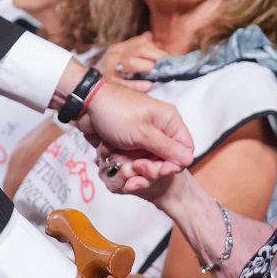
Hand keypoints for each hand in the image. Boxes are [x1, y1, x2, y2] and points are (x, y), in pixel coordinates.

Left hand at [76, 78, 193, 190]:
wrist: (87, 105)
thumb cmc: (115, 111)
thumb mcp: (142, 132)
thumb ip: (166, 148)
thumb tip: (189, 159)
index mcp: (169, 120)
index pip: (185, 149)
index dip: (175, 163)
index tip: (160, 172)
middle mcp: (160, 129)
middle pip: (167, 158)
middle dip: (152, 168)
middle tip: (136, 167)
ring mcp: (145, 136)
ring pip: (150, 161)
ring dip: (138, 169)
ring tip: (124, 166)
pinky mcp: (133, 143)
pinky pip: (137, 159)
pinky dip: (129, 165)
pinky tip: (119, 166)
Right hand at [96, 33, 165, 89]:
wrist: (84, 86)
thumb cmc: (108, 73)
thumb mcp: (120, 56)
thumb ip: (136, 45)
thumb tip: (150, 34)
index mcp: (119, 49)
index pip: (141, 43)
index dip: (157, 50)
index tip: (169, 58)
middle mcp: (114, 56)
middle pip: (139, 51)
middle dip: (156, 57)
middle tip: (168, 65)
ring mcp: (110, 70)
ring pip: (131, 63)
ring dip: (147, 67)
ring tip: (157, 72)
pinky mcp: (109, 85)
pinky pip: (125, 85)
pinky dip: (137, 85)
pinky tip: (148, 85)